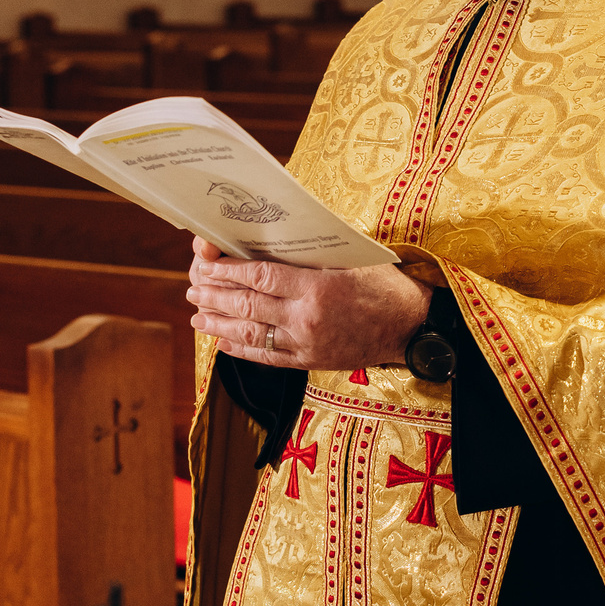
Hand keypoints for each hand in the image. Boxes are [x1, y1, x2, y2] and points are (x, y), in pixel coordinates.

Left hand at [188, 236, 432, 370]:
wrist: (411, 326)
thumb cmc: (385, 286)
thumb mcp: (351, 260)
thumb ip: (311, 257)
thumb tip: (270, 243)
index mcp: (317, 287)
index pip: (260, 276)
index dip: (229, 271)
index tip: (208, 263)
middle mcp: (307, 318)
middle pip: (248, 306)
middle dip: (215, 296)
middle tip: (192, 287)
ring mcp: (306, 344)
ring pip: (251, 334)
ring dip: (219, 325)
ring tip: (197, 316)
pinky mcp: (311, 362)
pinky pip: (268, 357)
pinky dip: (241, 351)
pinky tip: (223, 344)